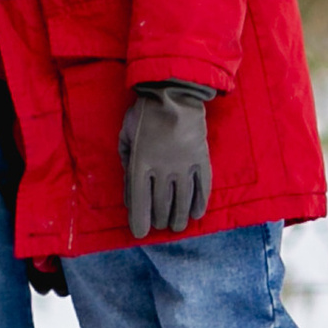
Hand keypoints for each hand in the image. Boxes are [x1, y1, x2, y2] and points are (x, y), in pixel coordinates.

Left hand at [120, 82, 212, 238]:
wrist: (173, 94)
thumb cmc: (143, 114)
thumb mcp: (125, 136)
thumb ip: (126, 164)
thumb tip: (130, 192)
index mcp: (140, 163)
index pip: (139, 201)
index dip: (139, 221)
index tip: (139, 233)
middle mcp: (163, 169)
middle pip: (161, 204)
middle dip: (158, 219)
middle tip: (159, 225)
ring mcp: (184, 166)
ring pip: (183, 201)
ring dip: (179, 217)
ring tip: (176, 226)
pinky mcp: (201, 161)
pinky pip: (202, 188)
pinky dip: (200, 203)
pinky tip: (197, 213)